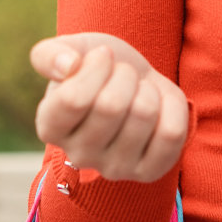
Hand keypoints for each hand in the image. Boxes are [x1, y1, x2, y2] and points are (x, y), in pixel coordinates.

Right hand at [29, 32, 189, 182]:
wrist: (132, 81)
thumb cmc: (96, 66)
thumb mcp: (69, 50)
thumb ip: (49, 54)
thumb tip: (67, 66)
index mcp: (50, 127)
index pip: (73, 99)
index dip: (96, 65)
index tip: (102, 55)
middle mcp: (79, 155)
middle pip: (111, 106)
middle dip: (124, 74)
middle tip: (123, 74)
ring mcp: (115, 168)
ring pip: (144, 114)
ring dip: (147, 88)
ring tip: (138, 90)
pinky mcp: (150, 171)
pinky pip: (172, 133)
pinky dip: (171, 106)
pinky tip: (159, 106)